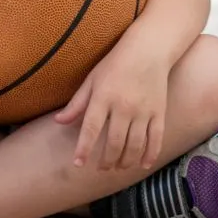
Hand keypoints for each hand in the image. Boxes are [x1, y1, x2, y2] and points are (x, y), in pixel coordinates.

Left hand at [54, 42, 169, 170]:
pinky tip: (143, 165)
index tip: (78, 163)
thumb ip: (77, 103)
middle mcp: (124, 106)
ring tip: (118, 167)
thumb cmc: (116, 64)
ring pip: (135, 145)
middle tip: (101, 168)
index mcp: (104, 96)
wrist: (149, 49)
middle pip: (114, 142)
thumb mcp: (92, 79)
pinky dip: (150, 155)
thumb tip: (58, 121)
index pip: (91, 128)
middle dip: (107, 161)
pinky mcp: (159, 112)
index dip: (84, 148)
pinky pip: (156, 139)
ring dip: (126, 161)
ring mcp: (143, 110)